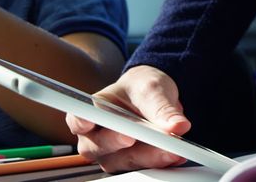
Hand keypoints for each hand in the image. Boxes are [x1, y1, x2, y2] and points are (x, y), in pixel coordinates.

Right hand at [67, 66, 190, 171]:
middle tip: (134, 137)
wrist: (153, 97)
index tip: (87, 122)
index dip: (79, 122)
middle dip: (118, 142)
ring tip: (170, 149)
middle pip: (98, 146)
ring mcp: (111, 152)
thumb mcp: (153, 88)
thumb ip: (162, 107)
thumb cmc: (142, 88)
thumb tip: (177, 125)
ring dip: (146, 156)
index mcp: (94, 109)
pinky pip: (142, 167)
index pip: (78, 118)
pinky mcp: (130, 163)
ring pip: (122, 160)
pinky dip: (159, 162)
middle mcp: (96, 135)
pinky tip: (174, 155)